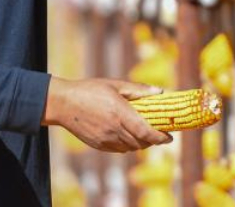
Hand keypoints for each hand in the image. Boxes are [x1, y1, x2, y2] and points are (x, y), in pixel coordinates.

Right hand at [41, 78, 173, 152]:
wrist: (64, 103)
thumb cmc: (90, 90)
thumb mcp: (115, 84)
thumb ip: (138, 90)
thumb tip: (160, 92)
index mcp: (120, 112)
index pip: (146, 132)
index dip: (160, 138)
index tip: (170, 138)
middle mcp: (114, 129)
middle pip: (141, 143)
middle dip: (153, 141)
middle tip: (160, 134)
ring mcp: (105, 139)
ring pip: (131, 148)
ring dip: (141, 144)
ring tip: (145, 134)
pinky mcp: (98, 145)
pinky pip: (119, 150)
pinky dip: (128, 146)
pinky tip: (128, 136)